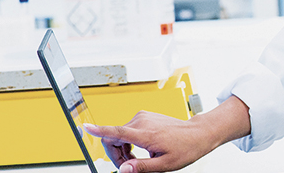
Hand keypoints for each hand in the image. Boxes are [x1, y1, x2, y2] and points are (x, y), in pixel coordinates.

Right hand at [84, 111, 216, 172]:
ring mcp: (143, 117)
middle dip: (115, 155)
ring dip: (122, 150)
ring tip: (136, 160)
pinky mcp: (144, 116)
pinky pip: (127, 130)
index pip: (116, 131)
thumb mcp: (164, 164)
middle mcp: (141, 121)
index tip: (85, 127)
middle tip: (128, 167)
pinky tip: (140, 150)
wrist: (198, 133)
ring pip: (118, 135)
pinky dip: (128, 142)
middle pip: (112, 138)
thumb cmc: (185, 147)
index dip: (98, 130)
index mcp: (145, 133)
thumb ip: (142, 167)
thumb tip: (123, 170)